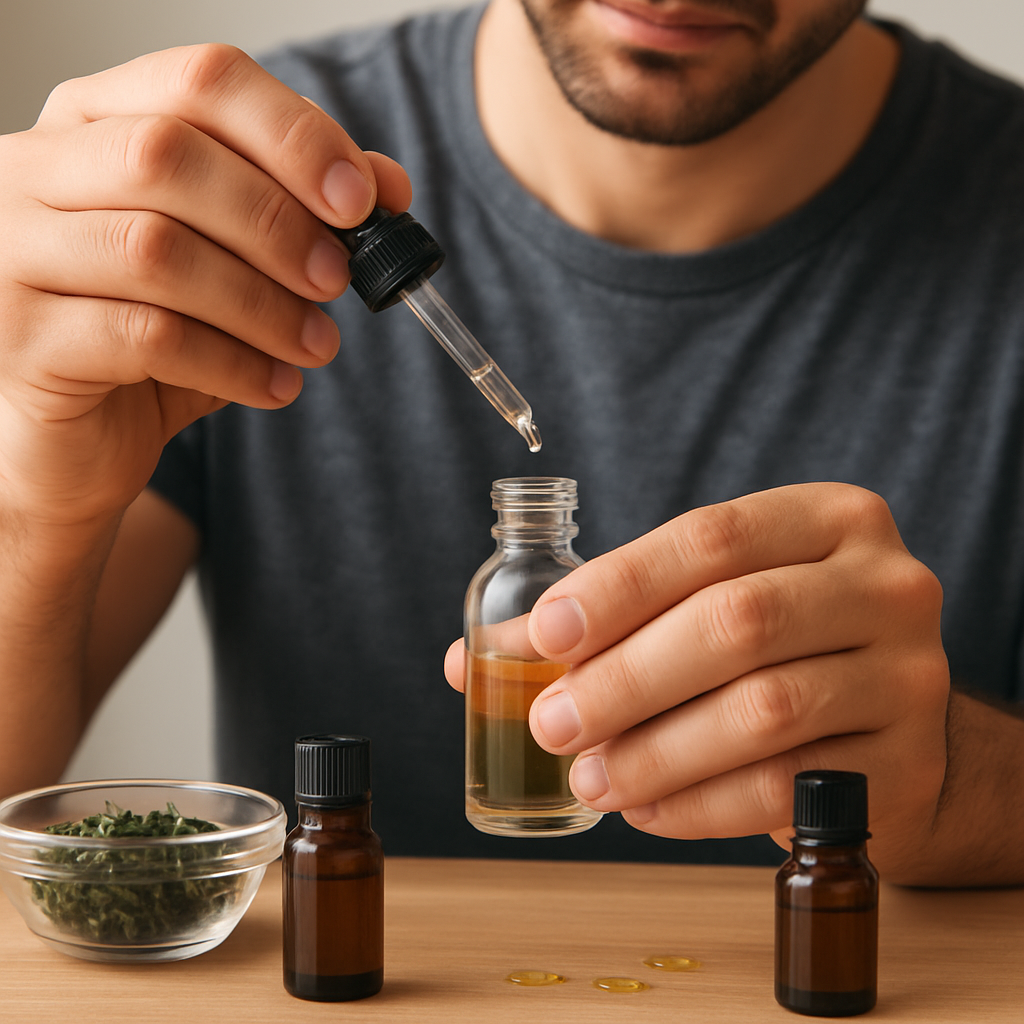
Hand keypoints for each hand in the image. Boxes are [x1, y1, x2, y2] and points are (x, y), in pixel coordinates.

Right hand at [0, 44, 410, 523]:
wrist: (75, 439)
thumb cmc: (151, 337)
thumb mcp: (232, 265)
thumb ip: (298, 213)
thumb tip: (387, 185)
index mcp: (94, 122)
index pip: (197, 81)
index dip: (292, 134)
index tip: (361, 199)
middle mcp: (35, 169)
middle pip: (166, 155)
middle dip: (277, 221)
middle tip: (339, 279)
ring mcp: (13, 252)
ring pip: (156, 250)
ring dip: (263, 304)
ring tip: (319, 344)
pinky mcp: (23, 339)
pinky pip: (146, 337)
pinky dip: (232, 363)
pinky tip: (276, 386)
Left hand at [446, 483, 949, 875]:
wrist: (885, 725)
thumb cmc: (777, 646)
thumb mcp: (708, 602)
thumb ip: (607, 618)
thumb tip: (471, 659)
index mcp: (829, 518)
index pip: (710, 537)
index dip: (619, 585)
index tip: (544, 635)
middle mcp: (884, 585)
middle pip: (737, 622)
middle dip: (625, 677)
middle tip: (551, 723)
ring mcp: (909, 675)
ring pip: (764, 710)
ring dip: (655, 750)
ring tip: (589, 777)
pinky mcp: (908, 765)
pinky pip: (787, 788)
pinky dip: (698, 804)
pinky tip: (644, 808)